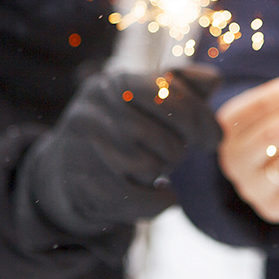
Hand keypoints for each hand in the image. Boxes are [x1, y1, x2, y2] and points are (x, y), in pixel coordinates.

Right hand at [22, 66, 222, 235]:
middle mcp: (95, 111)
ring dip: (163, 172)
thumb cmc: (121, 131)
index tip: (214, 138)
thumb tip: (214, 78)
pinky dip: (160, 201)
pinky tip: (163, 194)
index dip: (201, 118)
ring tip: (154, 168)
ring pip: (151, 167)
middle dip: (179, 149)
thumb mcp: (147, 100)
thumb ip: (184, 86)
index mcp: (115, 83)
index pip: (170, 93)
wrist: (64, 172)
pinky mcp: (82, 187)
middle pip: (164, 136)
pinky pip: (139, 198)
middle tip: (176, 154)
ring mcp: (84, 150)